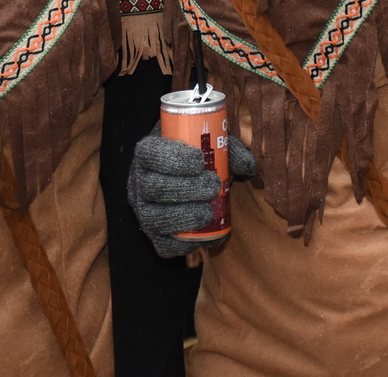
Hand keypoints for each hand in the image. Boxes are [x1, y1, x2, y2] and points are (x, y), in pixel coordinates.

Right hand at [128, 125, 255, 257]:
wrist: (181, 174)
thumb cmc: (196, 153)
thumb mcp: (211, 142)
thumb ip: (229, 150)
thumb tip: (248, 167)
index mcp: (148, 153)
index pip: (149, 153)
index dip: (172, 159)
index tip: (200, 161)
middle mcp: (139, 181)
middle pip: (153, 188)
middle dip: (185, 189)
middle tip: (213, 186)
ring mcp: (143, 210)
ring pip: (154, 218)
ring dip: (183, 217)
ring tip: (209, 212)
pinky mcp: (153, 234)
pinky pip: (162, 245)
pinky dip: (184, 244)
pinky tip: (205, 235)